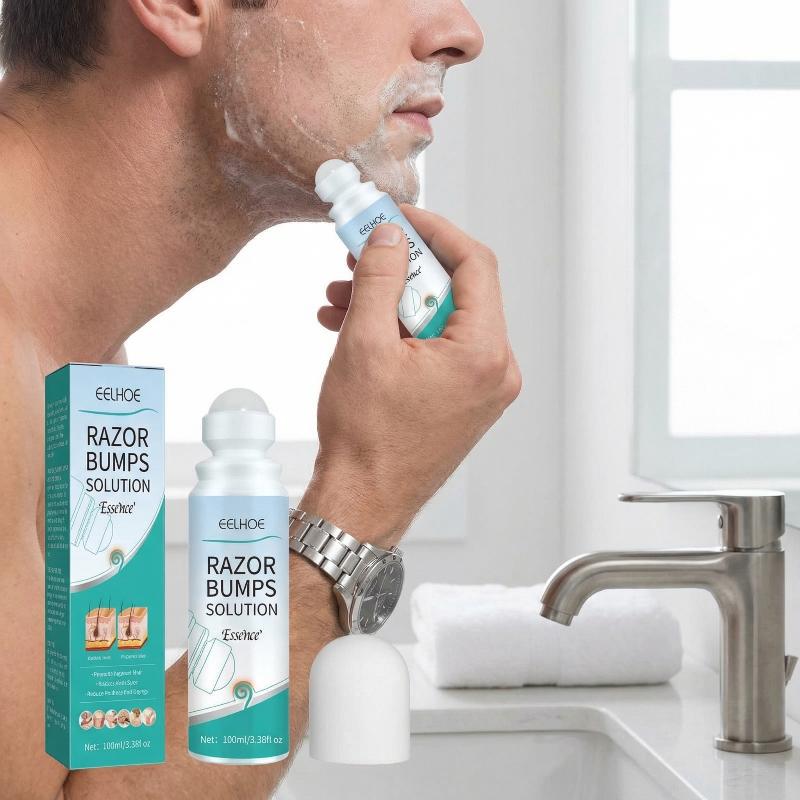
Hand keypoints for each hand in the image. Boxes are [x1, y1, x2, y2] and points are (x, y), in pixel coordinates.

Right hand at [305, 205, 521, 546]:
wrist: (362, 501)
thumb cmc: (366, 440)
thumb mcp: (364, 343)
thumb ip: (379, 278)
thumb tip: (388, 237)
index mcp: (484, 354)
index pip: (474, 264)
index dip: (433, 231)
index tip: (398, 218)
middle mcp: (494, 370)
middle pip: (455, 290)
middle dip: (402, 269)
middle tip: (361, 254)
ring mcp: (481, 387)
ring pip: (439, 318)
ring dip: (392, 301)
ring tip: (342, 298)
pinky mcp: (462, 399)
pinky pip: (435, 347)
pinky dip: (399, 332)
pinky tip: (354, 327)